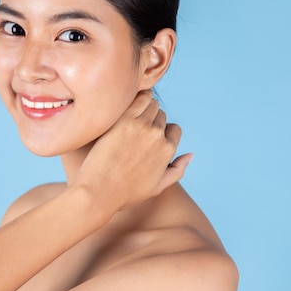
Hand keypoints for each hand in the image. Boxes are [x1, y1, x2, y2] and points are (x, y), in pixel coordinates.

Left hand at [72, 90, 192, 212]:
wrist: (99, 191)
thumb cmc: (126, 192)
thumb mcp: (158, 186)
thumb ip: (178, 170)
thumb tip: (191, 154)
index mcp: (168, 151)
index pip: (174, 129)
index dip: (164, 132)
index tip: (150, 137)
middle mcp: (158, 136)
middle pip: (161, 116)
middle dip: (153, 120)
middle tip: (136, 128)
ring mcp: (142, 126)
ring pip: (152, 104)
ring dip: (145, 107)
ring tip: (132, 115)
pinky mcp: (125, 120)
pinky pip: (139, 99)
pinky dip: (139, 97)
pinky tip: (131, 101)